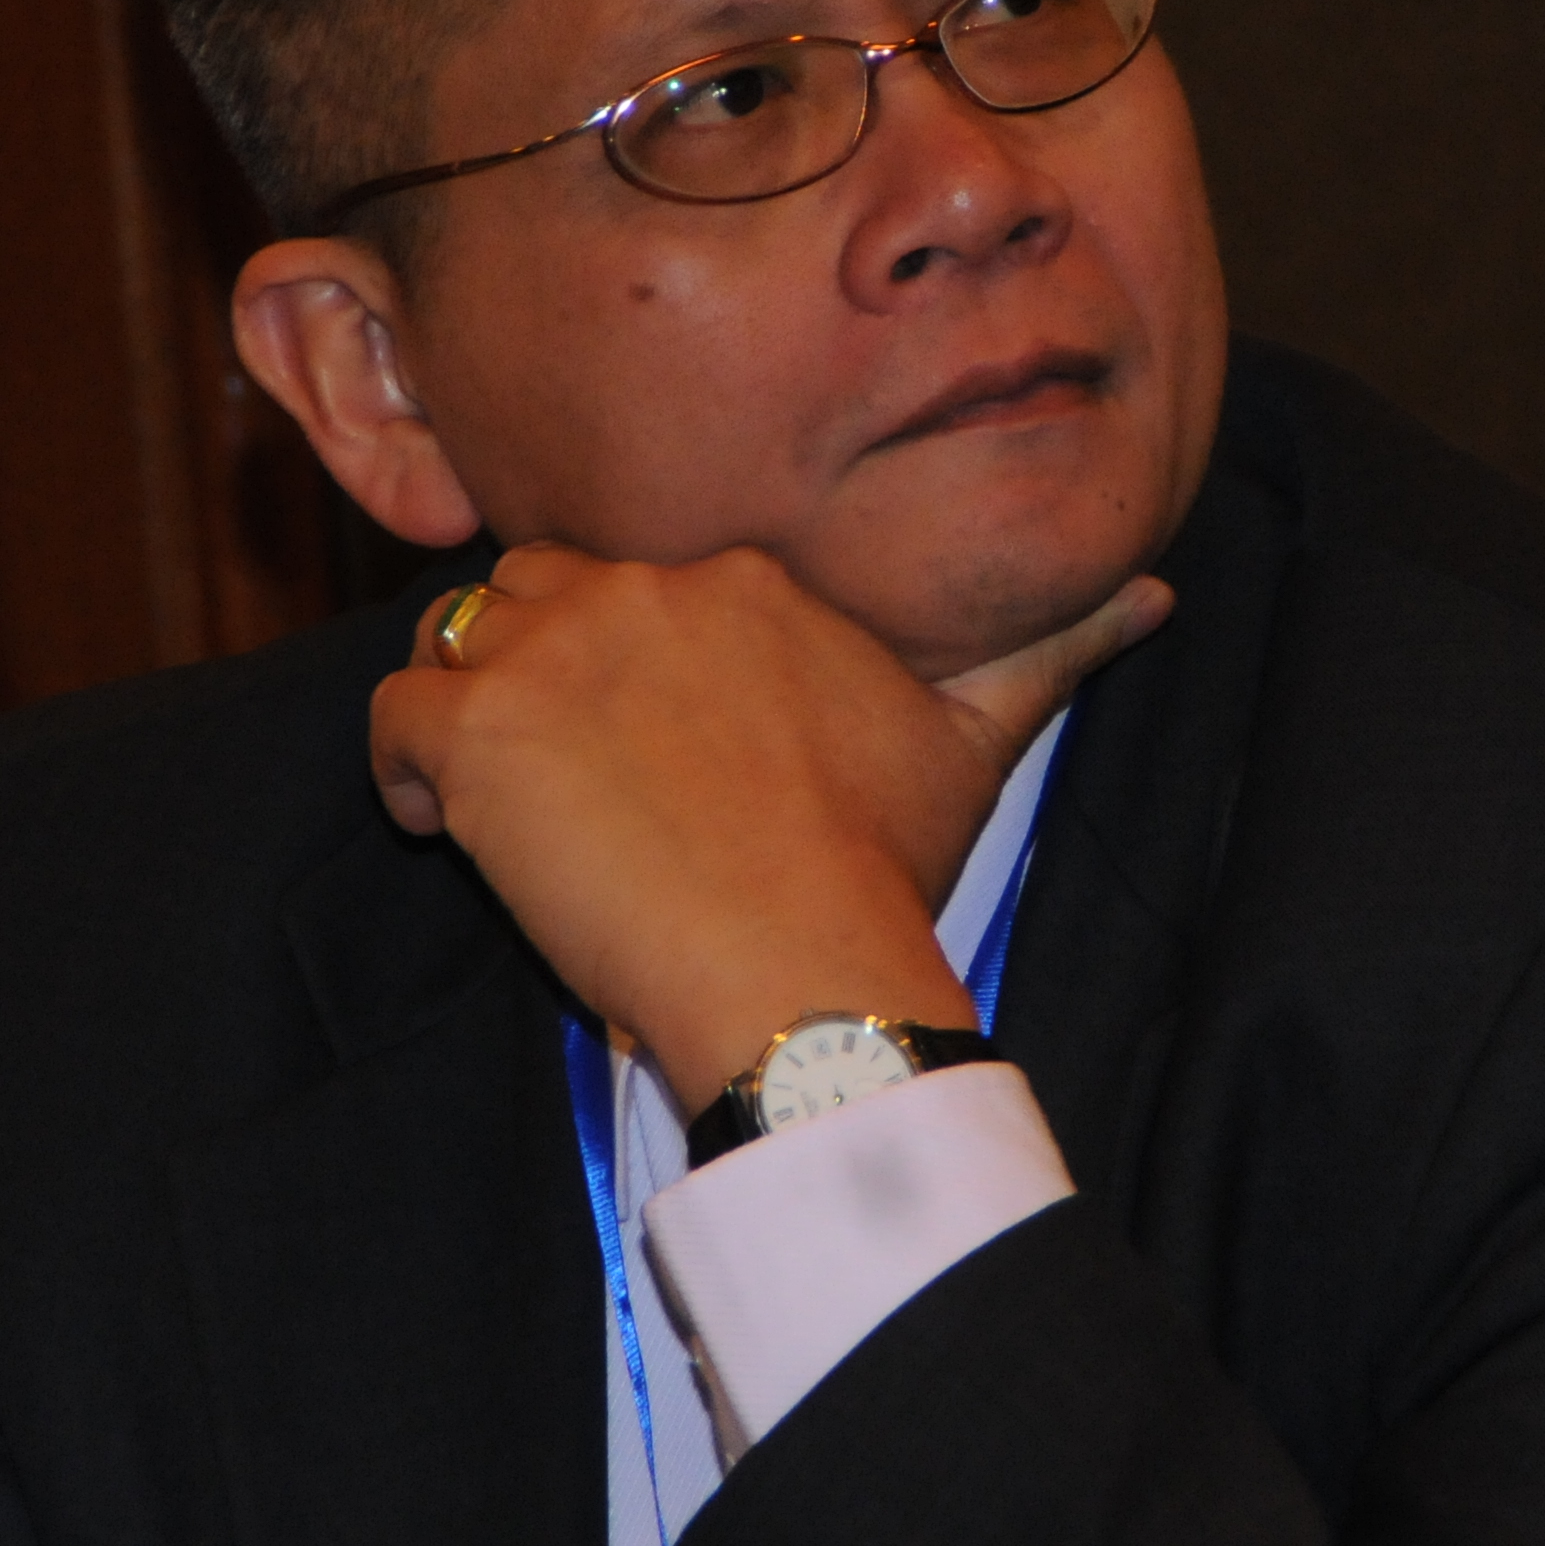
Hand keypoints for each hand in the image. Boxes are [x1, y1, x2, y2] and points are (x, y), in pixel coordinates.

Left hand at [370, 546, 1169, 1114]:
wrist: (798, 966)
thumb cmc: (880, 872)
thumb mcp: (972, 749)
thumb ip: (1047, 653)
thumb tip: (1151, 593)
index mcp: (752, 583)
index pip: (651, 579)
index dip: (631, 656)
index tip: (646, 743)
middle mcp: (650, 587)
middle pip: (547, 587)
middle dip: (542, 665)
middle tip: (563, 771)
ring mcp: (556, 651)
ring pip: (461, 631)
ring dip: (468, 706)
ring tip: (497, 797)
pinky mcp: (479, 729)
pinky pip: (393, 712)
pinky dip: (403, 769)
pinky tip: (442, 827)